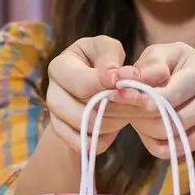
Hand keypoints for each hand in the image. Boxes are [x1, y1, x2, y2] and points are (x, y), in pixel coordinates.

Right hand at [46, 36, 143, 154]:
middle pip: (84, 112)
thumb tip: (121, 77)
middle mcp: (52, 93)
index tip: (135, 85)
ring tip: (132, 110)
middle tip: (142, 101)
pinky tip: (117, 123)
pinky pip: (87, 145)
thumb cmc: (101, 60)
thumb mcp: (107, 49)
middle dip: (119, 108)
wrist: (91, 80)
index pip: (83, 84)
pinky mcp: (64, 134)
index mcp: (59, 67)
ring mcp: (56, 117)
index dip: (110, 87)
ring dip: (116, 122)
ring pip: (88, 129)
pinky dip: (105, 138)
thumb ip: (111, 59)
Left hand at [132, 42, 194, 157]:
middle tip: (128, 116)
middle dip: (140, 116)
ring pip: (171, 131)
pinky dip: (162, 146)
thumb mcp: (157, 64)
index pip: (161, 81)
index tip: (115, 96)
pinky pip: (181, 147)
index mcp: (194, 59)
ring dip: (149, 132)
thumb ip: (141, 70)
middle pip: (166, 109)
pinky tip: (156, 138)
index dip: (136, 93)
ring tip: (143, 124)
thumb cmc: (173, 76)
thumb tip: (121, 77)